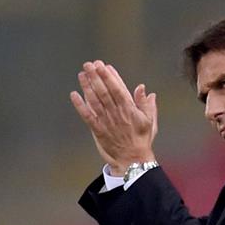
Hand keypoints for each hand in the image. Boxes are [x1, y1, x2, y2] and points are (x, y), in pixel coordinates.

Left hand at [70, 60, 157, 174]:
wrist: (132, 160)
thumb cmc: (142, 140)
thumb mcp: (150, 121)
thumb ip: (146, 104)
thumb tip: (143, 88)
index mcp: (129, 109)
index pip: (118, 89)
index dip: (109, 76)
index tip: (103, 66)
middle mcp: (116, 113)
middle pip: (104, 92)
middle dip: (96, 77)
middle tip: (89, 64)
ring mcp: (106, 121)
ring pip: (94, 101)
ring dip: (87, 87)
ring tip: (82, 74)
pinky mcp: (98, 130)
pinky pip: (87, 116)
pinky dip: (80, 105)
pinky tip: (74, 95)